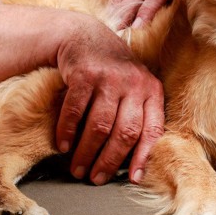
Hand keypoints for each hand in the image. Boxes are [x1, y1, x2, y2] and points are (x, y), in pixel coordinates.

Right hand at [55, 14, 164, 184]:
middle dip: (109, 161)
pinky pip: (76, 111)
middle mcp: (134, 82)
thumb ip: (138, 114)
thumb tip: (133, 161)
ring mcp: (109, 77)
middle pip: (125, 132)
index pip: (152, 129)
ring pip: (100, 125)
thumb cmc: (112, 71)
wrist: (85, 36)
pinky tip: (63, 145)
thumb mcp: (135, 86)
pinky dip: (68, 132)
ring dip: (87, 152)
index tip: (133, 178)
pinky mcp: (85, 74)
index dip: (143, 157)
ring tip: (77, 168)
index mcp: (151, 89)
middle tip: (95, 178)